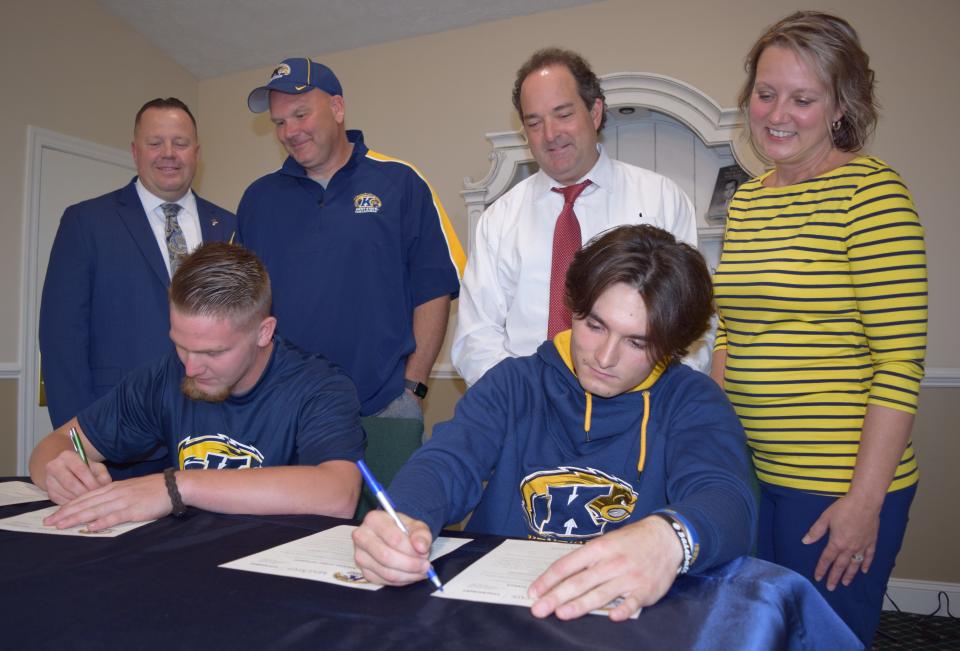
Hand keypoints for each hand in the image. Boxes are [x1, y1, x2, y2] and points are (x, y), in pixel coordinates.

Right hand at [43, 450, 110, 503]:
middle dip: (85, 492)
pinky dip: (73, 504)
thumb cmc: (87, 469)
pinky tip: (81, 504)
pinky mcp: (49, 492)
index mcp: (67, 456)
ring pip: (66, 493)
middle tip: (95, 499)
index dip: (91, 481)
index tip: (100, 489)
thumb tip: (102, 487)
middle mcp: (54, 466)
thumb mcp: (97, 467)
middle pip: (71, 483)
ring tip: (90, 501)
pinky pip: (61, 501)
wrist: (70, 471)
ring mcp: (49, 480)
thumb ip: (103, 475)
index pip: (80, 470)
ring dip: (79, 500)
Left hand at [43, 473, 171, 530]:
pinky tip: (90, 527)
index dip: (68, 506)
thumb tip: (100, 506)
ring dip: (76, 517)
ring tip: (61, 525)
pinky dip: (101, 522)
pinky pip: (114, 516)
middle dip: (65, 513)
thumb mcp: (131, 489)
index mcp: (113, 487)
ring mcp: (123, 501)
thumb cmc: (154, 489)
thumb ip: (115, 496)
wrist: (174, 486)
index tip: (54, 514)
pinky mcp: (134, 510)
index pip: (85, 497)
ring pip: (95, 510)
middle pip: (85, 503)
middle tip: (49, 522)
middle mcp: (114, 493)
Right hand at [352, 510, 432, 585]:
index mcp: (374, 519)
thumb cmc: (403, 530)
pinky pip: (384, 581)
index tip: (424, 553)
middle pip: (386, 557)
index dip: (411, 549)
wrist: (393, 537)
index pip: (394, 539)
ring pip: (386, 572)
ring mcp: (360, 555)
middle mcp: (362, 537)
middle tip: (425, 566)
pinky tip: (411, 574)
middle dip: (410, 564)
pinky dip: (401, 581)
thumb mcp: (416, 526)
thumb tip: (421, 547)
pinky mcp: (364, 571)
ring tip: (421, 571)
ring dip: (408, 575)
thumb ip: (421, 535)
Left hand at [528, 516, 682, 620]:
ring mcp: (628, 577)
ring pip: (600, 593)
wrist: (667, 538)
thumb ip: (588, 560)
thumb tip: (563, 576)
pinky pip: (632, 602)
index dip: (548, 579)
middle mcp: (611, 562)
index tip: (534, 591)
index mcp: (598, 548)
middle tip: (538, 609)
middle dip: (556, 596)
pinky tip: (612, 617)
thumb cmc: (632, 541)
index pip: (567, 565)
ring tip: (561, 613)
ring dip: (580, 604)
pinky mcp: (645, 590)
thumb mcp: (607, 541)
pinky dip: (622, 609)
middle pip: (579, 582)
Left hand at [803, 493, 880, 590]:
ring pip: (855, 565)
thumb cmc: (844, 508)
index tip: (818, 578)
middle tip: (831, 588)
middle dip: (834, 577)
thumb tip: (805, 541)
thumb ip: (816, 531)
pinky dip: (866, 564)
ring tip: (845, 583)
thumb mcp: (825, 518)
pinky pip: (868, 557)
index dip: (821, 569)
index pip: (826, 559)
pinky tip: (864, 571)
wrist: (865, 502)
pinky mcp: (871, 542)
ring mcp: (861, 546)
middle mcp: (849, 548)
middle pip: (840, 566)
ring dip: (850, 575)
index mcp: (836, 542)